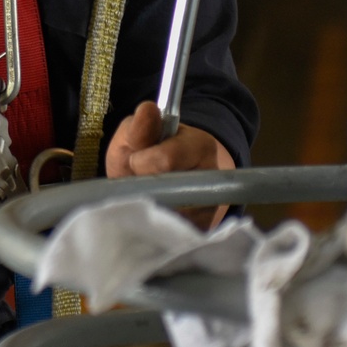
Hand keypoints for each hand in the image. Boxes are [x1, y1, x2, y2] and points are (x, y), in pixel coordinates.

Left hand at [105, 101, 234, 229]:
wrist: (166, 182)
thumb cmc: (146, 155)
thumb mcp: (136, 135)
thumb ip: (139, 127)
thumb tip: (148, 109)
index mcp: (200, 145)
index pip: (165, 160)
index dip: (140, 163)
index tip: (134, 162)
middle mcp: (212, 179)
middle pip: (169, 193)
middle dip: (144, 191)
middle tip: (139, 183)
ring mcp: (211, 209)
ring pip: (170, 218)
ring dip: (150, 211)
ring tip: (145, 198)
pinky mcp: (202, 234)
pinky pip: (175, 237)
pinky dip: (157, 231)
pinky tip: (151, 218)